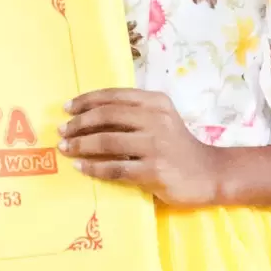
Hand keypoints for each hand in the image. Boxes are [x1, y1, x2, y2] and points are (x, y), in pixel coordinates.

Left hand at [60, 88, 224, 206]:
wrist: (209, 174)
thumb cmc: (178, 146)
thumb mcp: (162, 119)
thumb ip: (134, 113)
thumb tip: (89, 115)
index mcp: (156, 102)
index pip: (113, 96)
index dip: (86, 100)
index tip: (67, 108)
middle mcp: (156, 119)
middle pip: (106, 116)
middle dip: (79, 123)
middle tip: (62, 131)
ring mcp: (155, 145)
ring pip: (107, 141)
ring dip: (80, 145)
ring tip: (65, 148)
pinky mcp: (153, 171)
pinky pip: (115, 168)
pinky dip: (94, 168)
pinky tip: (81, 168)